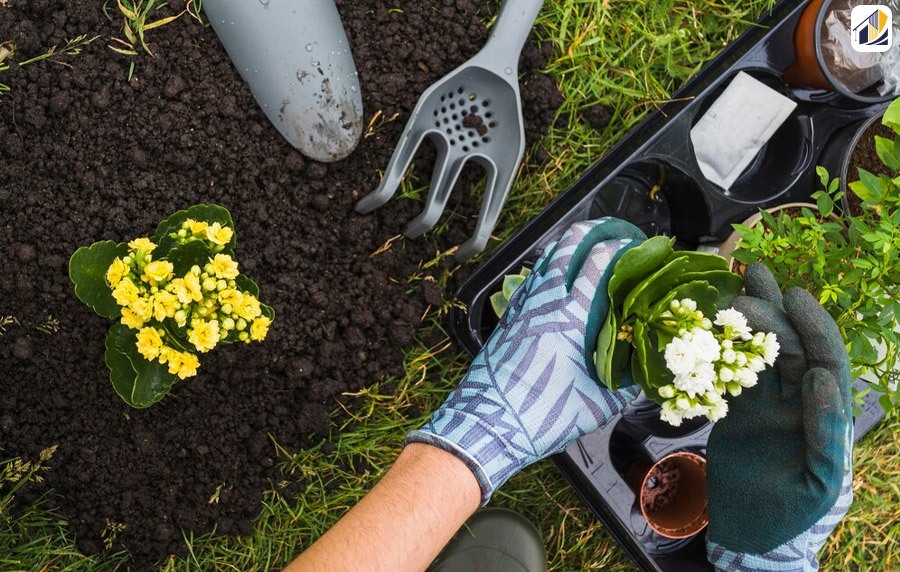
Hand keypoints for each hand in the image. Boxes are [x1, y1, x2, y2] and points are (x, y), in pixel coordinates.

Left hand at [406, 218, 646, 503]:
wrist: (487, 424)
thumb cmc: (541, 416)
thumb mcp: (598, 406)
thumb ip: (626, 385)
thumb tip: (646, 373)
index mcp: (570, 317)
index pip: (598, 262)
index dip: (621, 247)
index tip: (639, 245)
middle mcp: (544, 302)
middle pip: (568, 246)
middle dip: (593, 231)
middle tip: (614, 231)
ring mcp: (522, 306)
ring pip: (546, 260)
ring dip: (568, 247)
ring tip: (588, 247)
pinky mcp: (508, 317)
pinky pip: (530, 280)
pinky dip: (548, 269)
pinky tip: (557, 279)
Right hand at [706, 263, 852, 570]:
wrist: (751, 535)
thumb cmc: (793, 516)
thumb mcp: (819, 482)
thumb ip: (826, 432)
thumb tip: (821, 379)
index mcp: (825, 416)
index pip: (825, 361)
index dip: (813, 327)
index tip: (793, 296)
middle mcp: (799, 404)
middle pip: (791, 347)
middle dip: (774, 313)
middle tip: (748, 284)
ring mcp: (768, 406)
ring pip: (762, 354)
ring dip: (752, 319)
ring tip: (738, 282)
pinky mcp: (738, 412)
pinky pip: (732, 373)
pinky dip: (724, 348)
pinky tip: (713, 323)